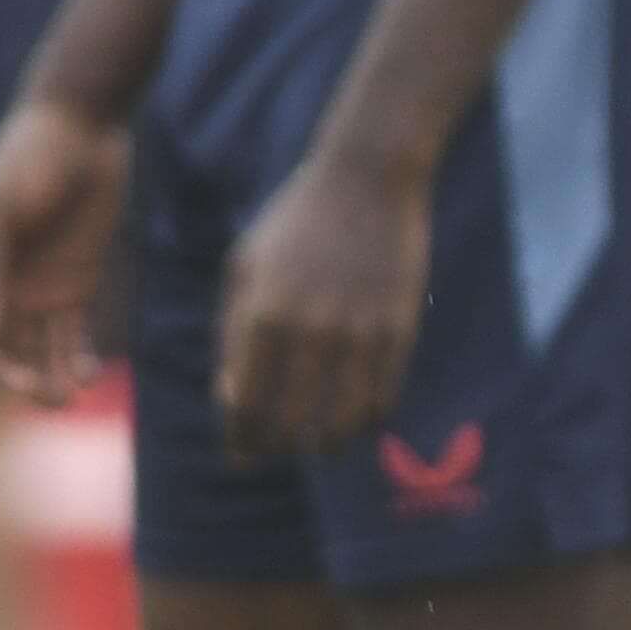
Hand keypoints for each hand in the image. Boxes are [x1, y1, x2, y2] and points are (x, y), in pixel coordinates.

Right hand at [0, 98, 132, 404]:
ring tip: (66, 396)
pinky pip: (72, 335)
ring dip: (46, 378)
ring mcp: (35, 286)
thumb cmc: (28, 160)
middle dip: (14, 374)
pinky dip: (76, 359)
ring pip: (34, 350)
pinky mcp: (75, 284)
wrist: (84, 129)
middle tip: (40, 390)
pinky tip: (88, 375)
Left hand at [214, 143, 432, 461]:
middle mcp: (311, 330)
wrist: (367, 177)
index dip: (240, 440)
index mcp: (263, 314)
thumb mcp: (243, 268)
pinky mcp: (399, 329)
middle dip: (275, 448)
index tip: (239, 452)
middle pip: (291, 424)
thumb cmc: (293, 223)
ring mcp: (360, 331)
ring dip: (325, 444)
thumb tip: (232, 401)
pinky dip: (365, 421)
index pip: (246, 406)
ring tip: (316, 442)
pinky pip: (382, 400)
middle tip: (272, 451)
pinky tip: (353, 418)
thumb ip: (231, 336)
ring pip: (341, 423)